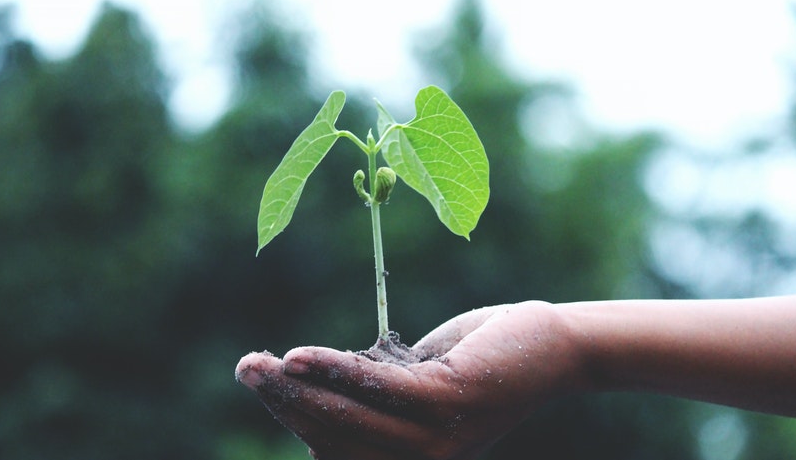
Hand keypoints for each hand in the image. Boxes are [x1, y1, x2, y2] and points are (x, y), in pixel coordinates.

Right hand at [235, 301, 580, 459]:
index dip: (294, 418)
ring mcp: (436, 439)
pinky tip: (299, 356)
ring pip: (349, 418)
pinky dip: (335, 371)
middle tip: (245, 368)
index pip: (336, 449)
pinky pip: (378, 389)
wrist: (549, 347)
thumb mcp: (417, 382)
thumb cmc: (479, 361)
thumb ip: (373, 394)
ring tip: (258, 365)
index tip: (262, 383)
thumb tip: (315, 389)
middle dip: (284, 402)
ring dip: (297, 389)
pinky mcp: (449, 404)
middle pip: (334, 437)